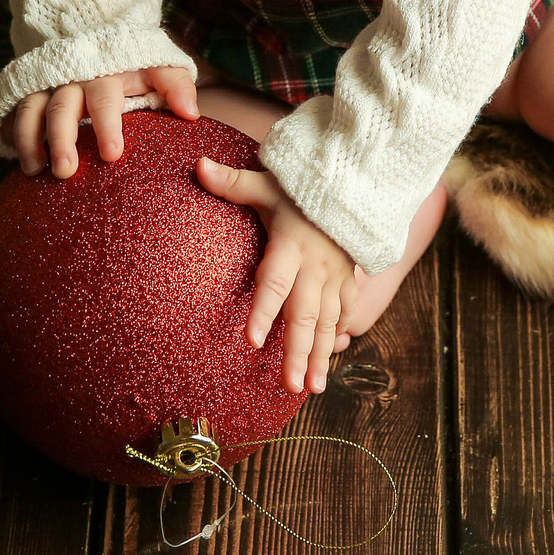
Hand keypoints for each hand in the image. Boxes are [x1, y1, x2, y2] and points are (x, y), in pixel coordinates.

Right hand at [8, 65, 196, 177]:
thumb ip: (176, 85)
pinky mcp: (30, 93)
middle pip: (62, 106)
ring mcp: (48, 84)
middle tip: (66, 172)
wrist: (101, 43)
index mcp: (106, 72)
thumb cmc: (135, 65)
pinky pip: (15, 110)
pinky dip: (13, 132)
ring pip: (32, 107)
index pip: (105, 98)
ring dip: (30, 138)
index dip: (107, 125)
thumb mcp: (159, 67)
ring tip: (35, 171)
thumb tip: (191, 113)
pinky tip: (16, 158)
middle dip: (62, 139)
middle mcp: (72, 76)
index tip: (113, 155)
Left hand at [195, 158, 356, 394]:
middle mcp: (315, 266)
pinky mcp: (349, 279)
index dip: (265, 311)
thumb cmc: (303, 188)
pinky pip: (345, 312)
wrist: (356, 182)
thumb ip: (233, 182)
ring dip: (320, 355)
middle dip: (298, 352)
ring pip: (328, 322)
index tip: (253, 341)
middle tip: (290, 386)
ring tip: (312, 388)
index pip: (275, 282)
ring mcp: (335, 276)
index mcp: (291, 246)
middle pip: (305, 314)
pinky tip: (330, 360)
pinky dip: (337, 336)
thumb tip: (197, 166)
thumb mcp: (268, 183)